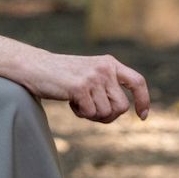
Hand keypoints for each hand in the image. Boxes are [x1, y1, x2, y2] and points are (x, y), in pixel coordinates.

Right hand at [27, 52, 150, 123]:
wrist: (35, 67)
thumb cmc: (63, 76)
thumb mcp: (90, 75)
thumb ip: (107, 86)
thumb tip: (122, 110)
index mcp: (110, 63)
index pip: (137, 81)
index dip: (143, 100)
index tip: (142, 116)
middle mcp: (105, 68)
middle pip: (121, 106)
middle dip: (108, 115)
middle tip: (91, 110)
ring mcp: (93, 77)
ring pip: (106, 113)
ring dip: (91, 114)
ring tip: (78, 101)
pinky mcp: (80, 87)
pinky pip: (90, 113)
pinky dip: (80, 113)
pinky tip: (70, 101)